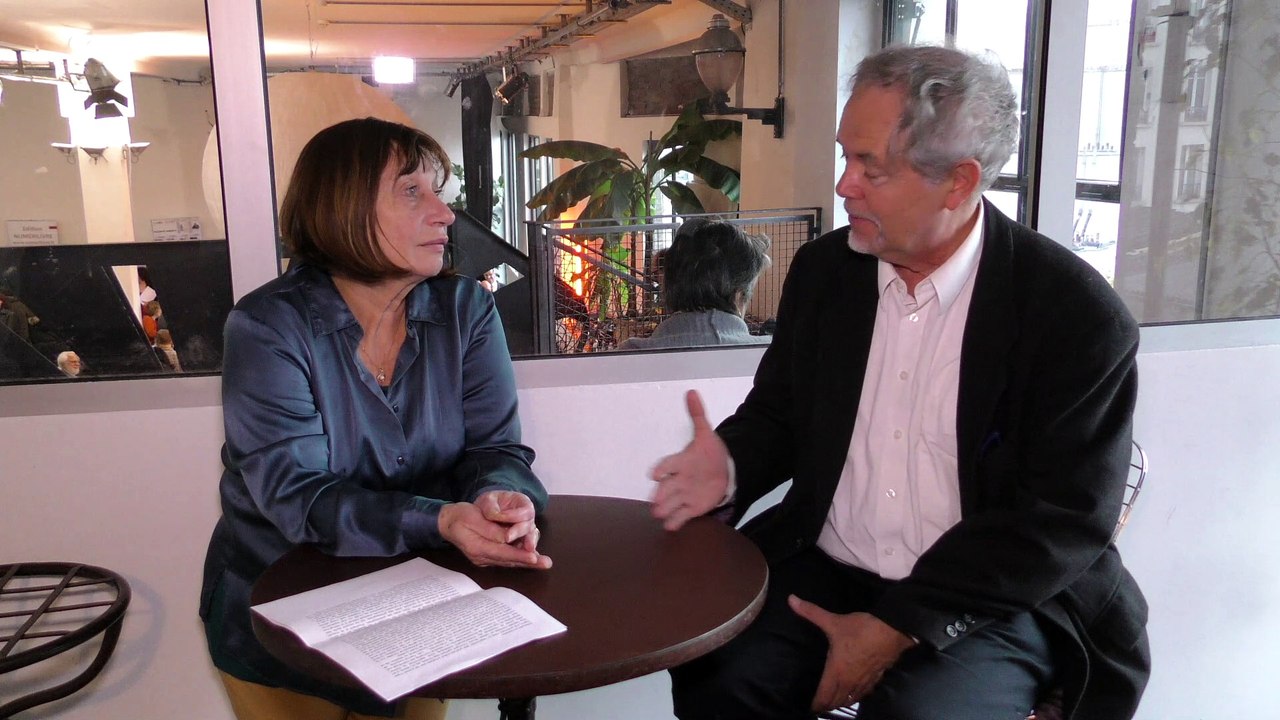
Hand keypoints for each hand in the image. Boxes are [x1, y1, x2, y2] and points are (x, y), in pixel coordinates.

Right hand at [439, 491, 550, 568]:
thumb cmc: (460, 516)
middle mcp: (481, 557)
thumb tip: (506, 538)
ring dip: (525, 562)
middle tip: (546, 563)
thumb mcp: (474, 517)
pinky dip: (517, 558)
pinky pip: (504, 559)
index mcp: (477, 547)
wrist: (448, 522)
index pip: (502, 553)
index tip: (534, 557)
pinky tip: (529, 558)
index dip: (519, 555)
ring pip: (508, 561)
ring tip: (542, 562)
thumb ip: (491, 530)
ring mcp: (483, 558)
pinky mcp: (487, 556)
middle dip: (528, 562)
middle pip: (508, 560)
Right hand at [650, 390, 730, 530]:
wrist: (721, 470)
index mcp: (680, 462)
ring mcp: (684, 494)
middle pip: (666, 488)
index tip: (656, 474)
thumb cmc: (708, 453)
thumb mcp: (705, 434)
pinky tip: (671, 526)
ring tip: (660, 515)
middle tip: (655, 502)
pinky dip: (676, 521)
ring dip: (665, 509)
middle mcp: (678, 480)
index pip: (668, 464)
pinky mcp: (692, 507)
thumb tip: (692, 392)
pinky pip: (681, 516)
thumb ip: (698, 415)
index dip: (662, 469)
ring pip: (670, 503)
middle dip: (661, 495)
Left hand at [788, 595, 916, 711]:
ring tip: (833, 699)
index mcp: (837, 672)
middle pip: (836, 703)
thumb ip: (811, 612)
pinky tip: (854, 690)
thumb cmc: (862, 629)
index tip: (809, 705)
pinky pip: (863, 693)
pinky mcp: (876, 678)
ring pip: (850, 700)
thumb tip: (791, 599)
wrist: (893, 630)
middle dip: (826, 705)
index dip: (815, 704)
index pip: (824, 697)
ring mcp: (864, 682)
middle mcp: (850, 682)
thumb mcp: (834, 621)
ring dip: (841, 701)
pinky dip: (856, 695)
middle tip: (818, 703)